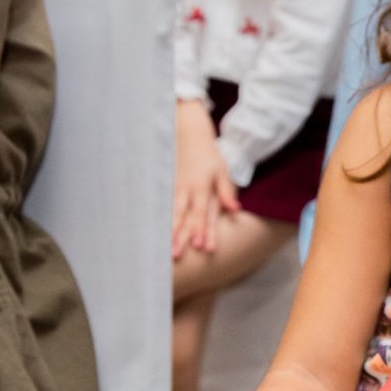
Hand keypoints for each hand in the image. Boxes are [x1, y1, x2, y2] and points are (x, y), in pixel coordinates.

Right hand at [174, 99, 238, 258]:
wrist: (188, 134)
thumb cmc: (209, 155)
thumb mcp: (222, 171)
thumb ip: (226, 191)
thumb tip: (235, 209)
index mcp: (201, 187)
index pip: (202, 213)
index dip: (202, 230)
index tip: (202, 247)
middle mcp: (186, 190)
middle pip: (183, 217)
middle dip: (180, 237)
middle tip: (177, 256)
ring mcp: (173, 189)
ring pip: (170, 214)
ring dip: (168, 232)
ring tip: (165, 249)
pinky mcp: (166, 187)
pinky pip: (162, 207)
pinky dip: (159, 220)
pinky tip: (155, 234)